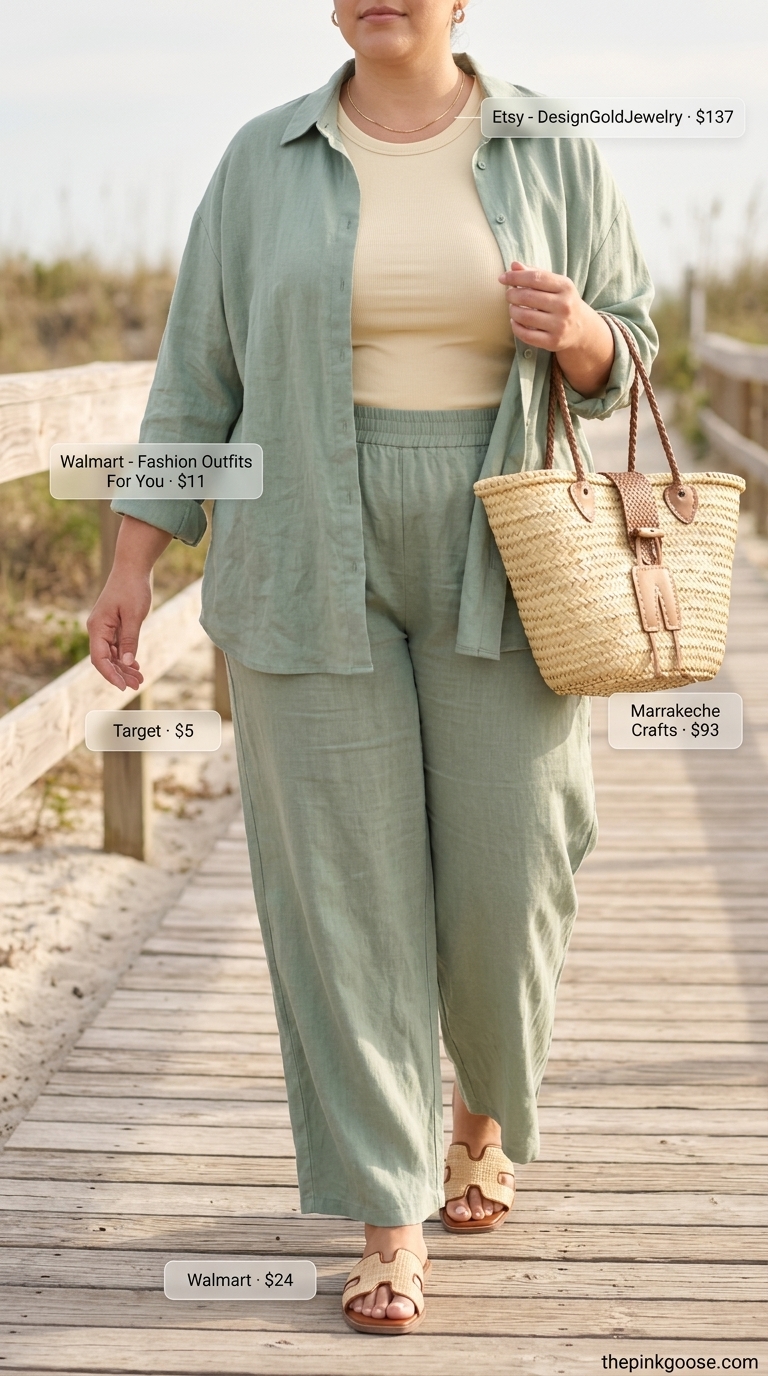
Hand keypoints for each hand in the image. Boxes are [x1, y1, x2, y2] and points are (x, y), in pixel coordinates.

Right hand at [86, 515, 171, 689]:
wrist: (132, 568)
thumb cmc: (132, 588)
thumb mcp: (134, 616)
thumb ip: (130, 639)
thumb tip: (126, 662)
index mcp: (97, 627)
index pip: (99, 659)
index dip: (110, 675)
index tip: (123, 686)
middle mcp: (98, 629)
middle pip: (105, 659)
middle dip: (120, 674)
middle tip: (137, 685)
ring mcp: (105, 628)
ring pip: (112, 655)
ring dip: (124, 667)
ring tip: (139, 679)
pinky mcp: (113, 626)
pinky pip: (116, 646)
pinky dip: (125, 657)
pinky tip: (135, 666)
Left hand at [499, 261, 614, 395]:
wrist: (581, 328)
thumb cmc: (562, 301)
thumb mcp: (554, 284)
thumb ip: (535, 273)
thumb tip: (513, 265)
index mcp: (565, 287)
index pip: (535, 278)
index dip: (515, 277)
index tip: (502, 278)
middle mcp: (564, 305)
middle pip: (527, 297)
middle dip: (512, 294)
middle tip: (508, 294)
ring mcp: (559, 325)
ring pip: (524, 316)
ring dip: (512, 311)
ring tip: (512, 308)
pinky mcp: (553, 342)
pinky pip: (526, 335)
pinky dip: (515, 327)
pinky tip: (514, 321)